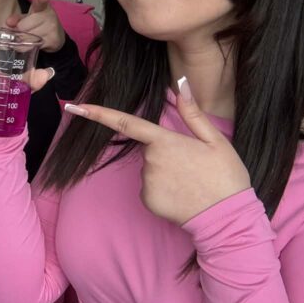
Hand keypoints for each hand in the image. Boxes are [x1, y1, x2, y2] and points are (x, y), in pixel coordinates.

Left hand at [6, 0, 65, 52]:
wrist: (56, 34)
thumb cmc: (39, 23)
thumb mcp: (28, 17)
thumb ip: (17, 18)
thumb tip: (8, 23)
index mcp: (43, 7)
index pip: (41, 2)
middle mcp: (49, 16)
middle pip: (23, 26)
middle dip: (19, 30)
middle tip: (21, 30)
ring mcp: (52, 29)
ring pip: (27, 37)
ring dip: (22, 39)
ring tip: (26, 37)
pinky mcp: (53, 41)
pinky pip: (31, 46)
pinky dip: (25, 47)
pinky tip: (29, 43)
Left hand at [65, 77, 251, 224]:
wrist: (227, 219)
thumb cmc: (226, 176)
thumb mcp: (216, 141)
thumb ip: (193, 113)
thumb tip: (181, 83)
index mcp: (165, 141)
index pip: (126, 123)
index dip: (99, 113)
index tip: (76, 106)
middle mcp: (150, 160)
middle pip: (149, 150)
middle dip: (166, 154)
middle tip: (194, 167)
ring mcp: (146, 182)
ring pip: (150, 169)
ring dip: (167, 173)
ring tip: (192, 183)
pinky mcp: (146, 200)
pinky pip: (151, 188)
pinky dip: (164, 190)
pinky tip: (183, 195)